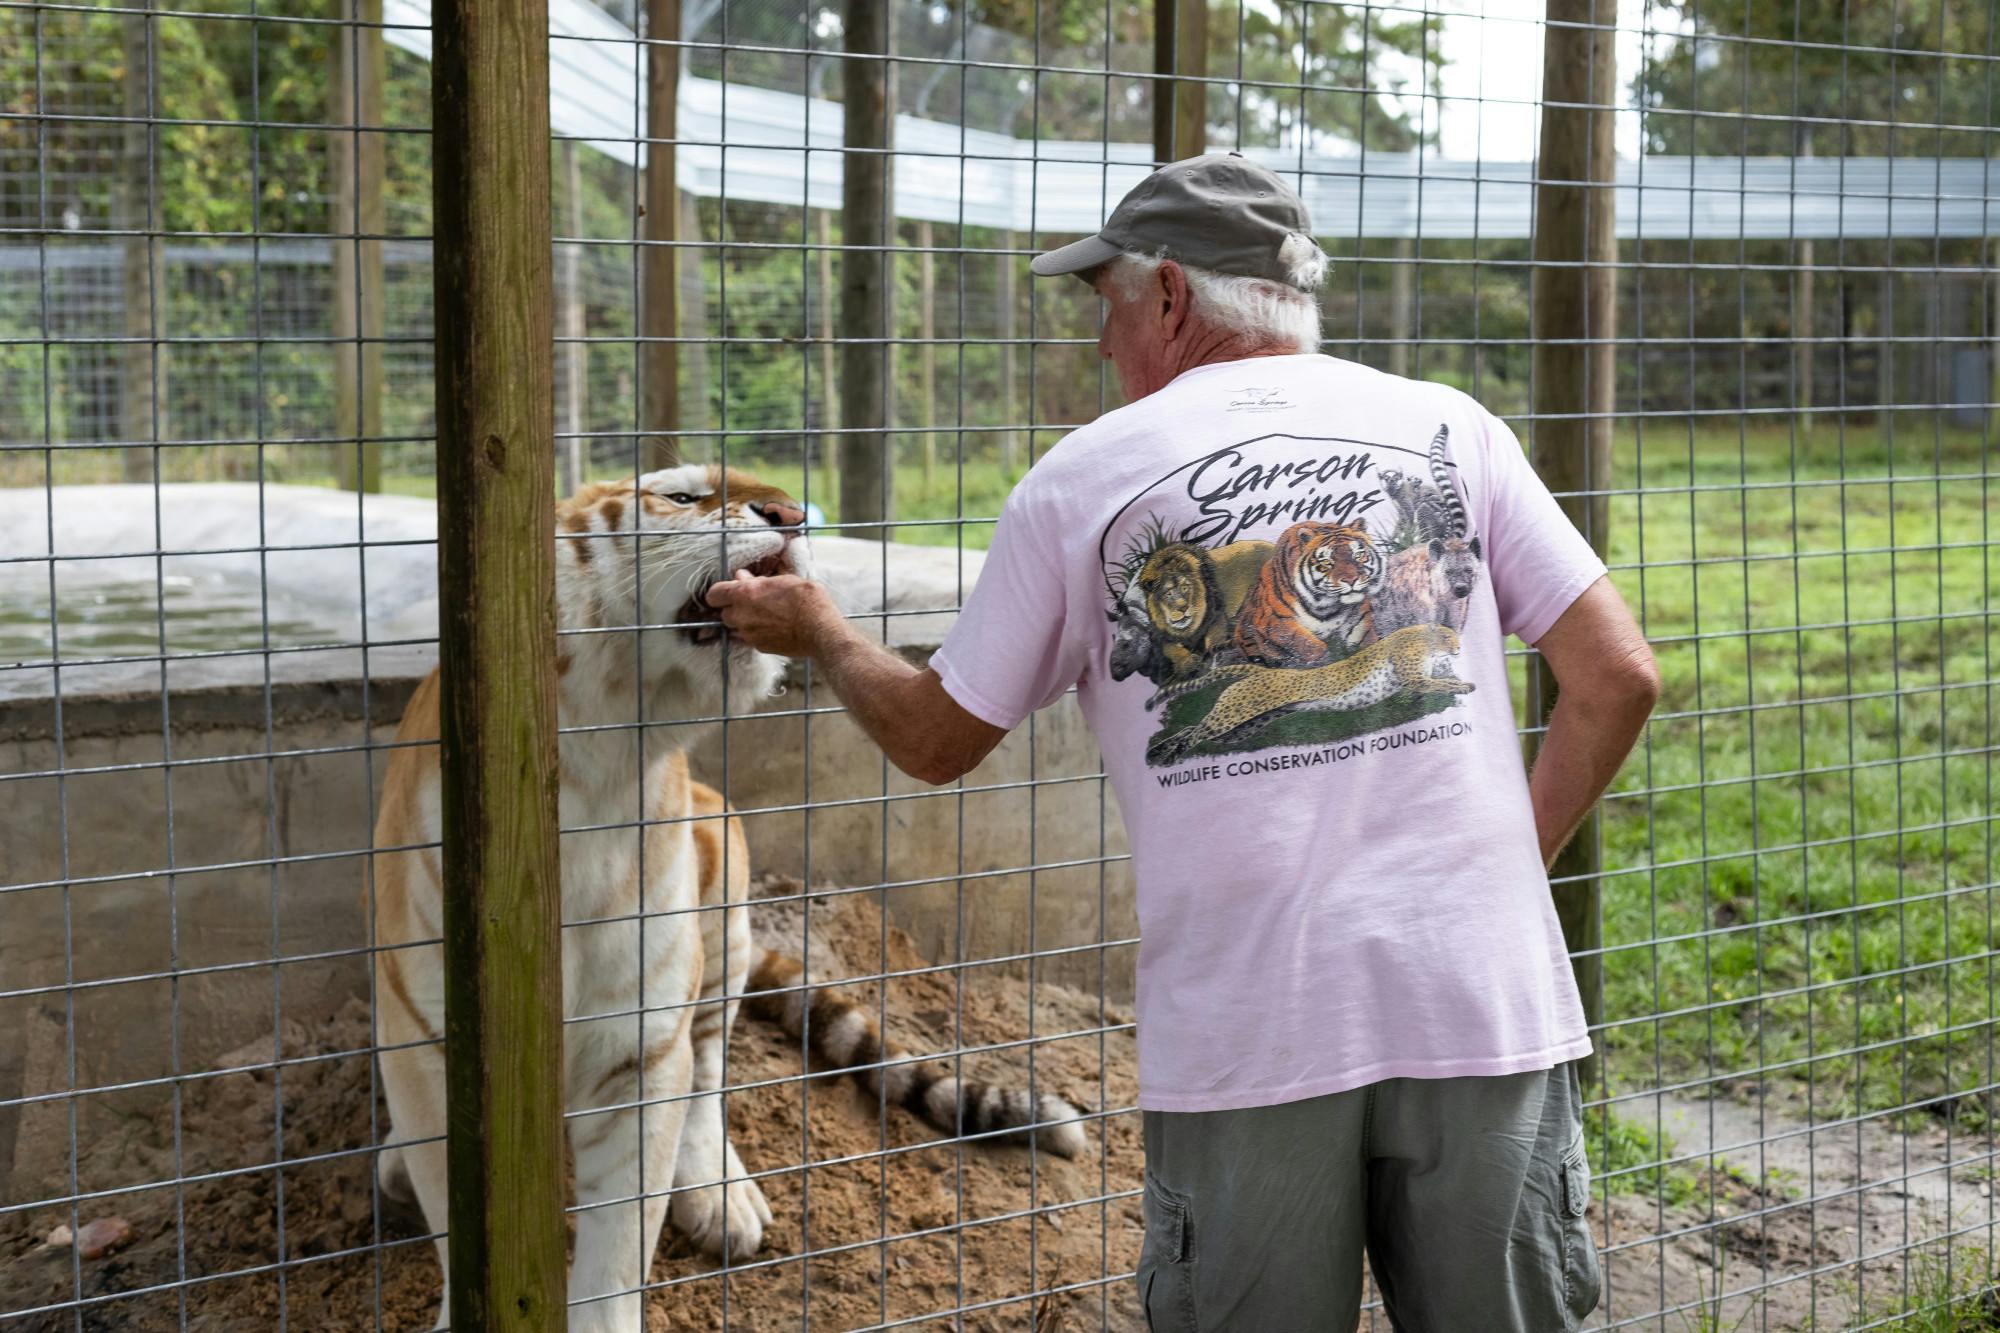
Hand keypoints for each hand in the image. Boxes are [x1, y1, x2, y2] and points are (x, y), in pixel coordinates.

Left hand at [704, 570, 839, 658]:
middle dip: (734, 608)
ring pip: (736, 628)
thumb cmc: (807, 600)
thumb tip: (742, 577)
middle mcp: (742, 616)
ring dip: (744, 622)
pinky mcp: (759, 647)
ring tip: (765, 616)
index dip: (719, 593)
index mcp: (745, 593)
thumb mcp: (784, 580)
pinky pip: (750, 639)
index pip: (714, 594)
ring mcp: (749, 634)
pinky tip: (774, 628)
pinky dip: (757, 633)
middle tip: (752, 603)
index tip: (728, 591)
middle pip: (724, 613)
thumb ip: (759, 580)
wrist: (820, 630)